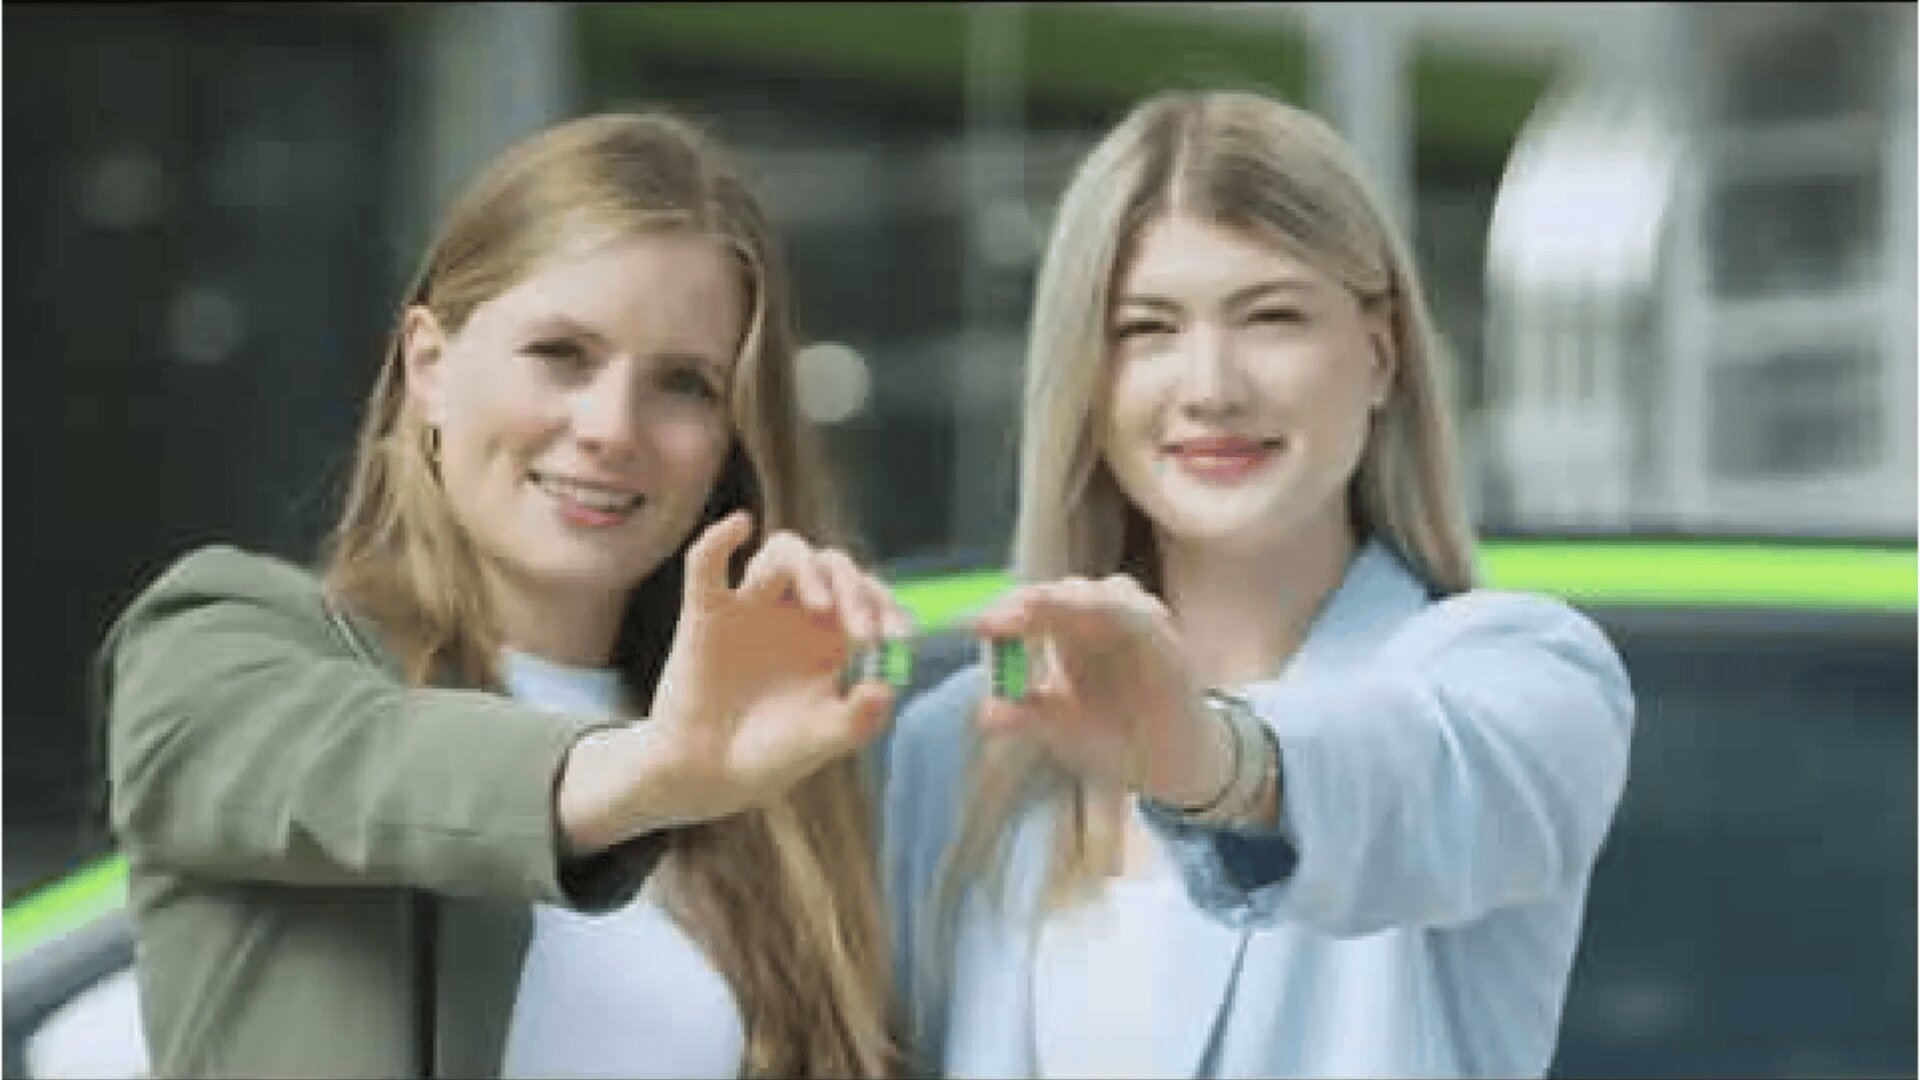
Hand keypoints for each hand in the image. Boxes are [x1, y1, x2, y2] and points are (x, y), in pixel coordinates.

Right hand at [559, 512, 910, 850]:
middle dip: (855, 589)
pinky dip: (719, 539)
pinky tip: (739, 525)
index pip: (870, 595)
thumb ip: (858, 720)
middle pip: (834, 566)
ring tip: (820, 606)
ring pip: (784, 551)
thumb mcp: (823, 740)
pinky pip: (707, 564)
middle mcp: (797, 611)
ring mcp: (752, 607)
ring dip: (808, 568)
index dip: (887, 606)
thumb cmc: (774, 753)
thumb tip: (885, 689)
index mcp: (834, 634)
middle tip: (862, 632)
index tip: (898, 637)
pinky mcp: (706, 612)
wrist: (710, 775)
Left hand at [970, 574, 1231, 807]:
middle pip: (1064, 593)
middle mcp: (1100, 622)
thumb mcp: (1059, 729)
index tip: (976, 626)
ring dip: (1076, 599)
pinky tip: (1107, 614)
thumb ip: (1026, 717)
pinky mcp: (1168, 643)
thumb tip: (983, 715)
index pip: (1031, 608)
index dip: (1004, 612)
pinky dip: (1129, 614)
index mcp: (1066, 634)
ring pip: (1110, 593)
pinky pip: (1149, 619)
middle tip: (1003, 620)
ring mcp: (1137, 627)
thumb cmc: (1107, 736)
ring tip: (1042, 606)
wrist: (1164, 764)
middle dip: (1032, 602)